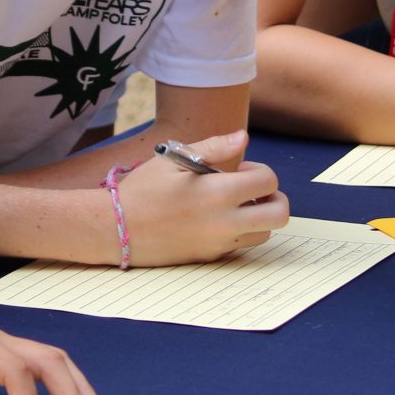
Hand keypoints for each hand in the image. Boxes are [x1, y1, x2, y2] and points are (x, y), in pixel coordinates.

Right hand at [116, 131, 288, 264]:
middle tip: (252, 192)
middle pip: (279, 215)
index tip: (240, 172)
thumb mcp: (174, 160)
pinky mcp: (210, 257)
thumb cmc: (142, 190)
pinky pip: (240, 246)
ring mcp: (219, 243)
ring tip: (235, 205)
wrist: (115, 229)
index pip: (268, 182)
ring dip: (259, 217)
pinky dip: (240, 232)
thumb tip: (243, 137)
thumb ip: (214, 147)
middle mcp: (224, 222)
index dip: (260, 172)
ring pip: (265, 234)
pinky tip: (216, 220)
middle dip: (274, 198)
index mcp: (217, 193)